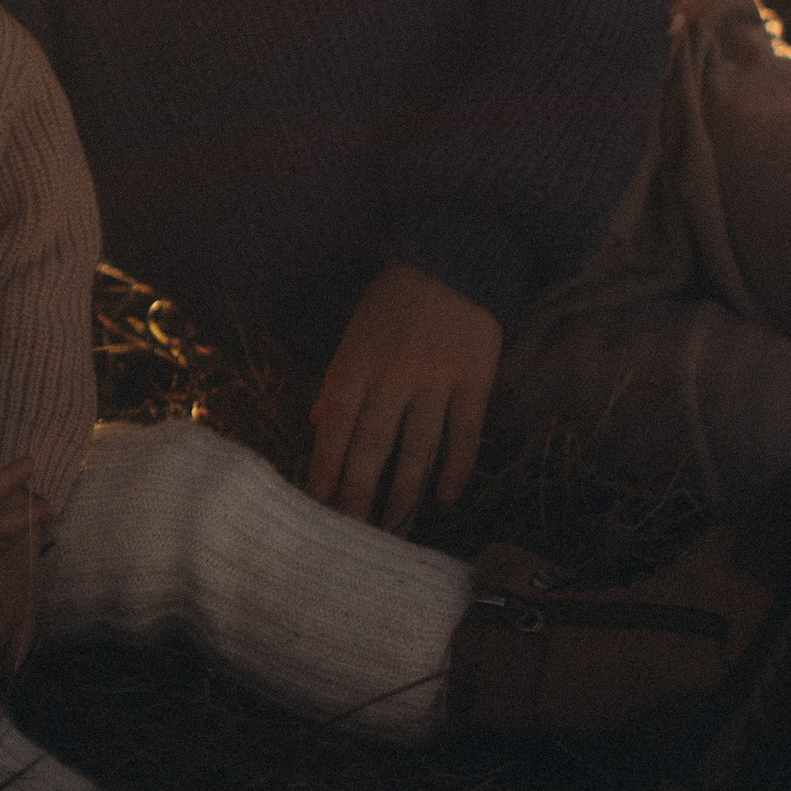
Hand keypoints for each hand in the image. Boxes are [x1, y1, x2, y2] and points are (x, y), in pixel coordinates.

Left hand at [307, 260, 500, 532]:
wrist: (454, 259)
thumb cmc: (395, 298)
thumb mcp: (356, 331)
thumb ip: (339, 379)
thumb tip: (317, 423)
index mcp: (358, 363)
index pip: (335, 427)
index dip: (326, 469)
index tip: (318, 506)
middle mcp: (394, 377)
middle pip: (373, 446)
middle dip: (358, 493)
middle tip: (352, 532)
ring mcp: (437, 381)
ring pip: (417, 448)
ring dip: (403, 492)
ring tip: (393, 527)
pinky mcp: (474, 381)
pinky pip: (465, 433)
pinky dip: (457, 467)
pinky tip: (447, 498)